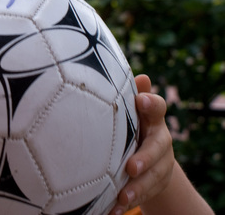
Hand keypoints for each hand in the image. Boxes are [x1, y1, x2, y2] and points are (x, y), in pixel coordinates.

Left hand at [109, 74, 174, 214]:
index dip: (151, 103)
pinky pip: (144, 194)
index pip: (157, 107)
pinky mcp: (156, 183)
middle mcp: (160, 139)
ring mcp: (161, 163)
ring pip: (153, 176)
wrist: (146, 155)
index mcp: (152, 118)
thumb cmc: (132, 125)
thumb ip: (128, 95)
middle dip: (146, 158)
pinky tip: (114, 210)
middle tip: (131, 167)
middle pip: (158, 148)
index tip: (140, 100)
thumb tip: (136, 75)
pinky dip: (130, 202)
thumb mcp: (130, 111)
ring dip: (137, 188)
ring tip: (122, 197)